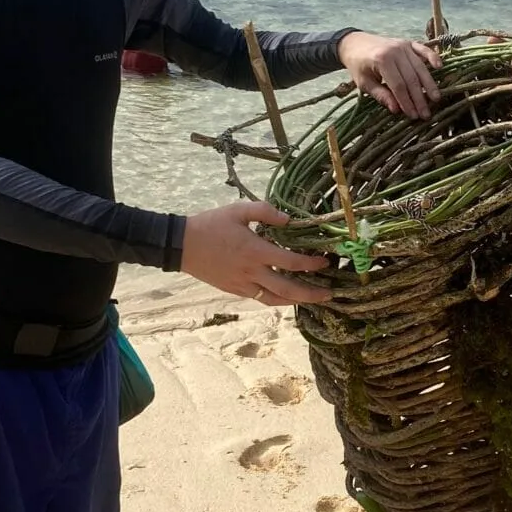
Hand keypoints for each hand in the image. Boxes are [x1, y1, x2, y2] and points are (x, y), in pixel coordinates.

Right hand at [179, 202, 330, 305]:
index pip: (291, 262)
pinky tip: (285, 295)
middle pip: (288, 290)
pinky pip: (260, 298)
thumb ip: (265, 211)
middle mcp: (252, 272)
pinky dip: (276, 298)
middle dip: (312, 294)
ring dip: (296, 301)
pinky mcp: (235, 290)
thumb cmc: (211, 224)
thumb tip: (289, 220)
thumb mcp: (238, 209)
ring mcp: (243, 285)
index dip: (312, 264)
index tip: (325, 262)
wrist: (182, 245)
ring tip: (312, 299)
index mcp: (255, 251)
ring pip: (275, 299)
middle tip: (329, 293)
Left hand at [337, 32, 441, 117]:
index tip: (413, 115)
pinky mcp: (408, 42)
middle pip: (411, 78)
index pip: (398, 85)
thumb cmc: (358, 65)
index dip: (407, 101)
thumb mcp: (364, 83)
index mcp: (382, 60)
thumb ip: (380, 95)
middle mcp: (395, 51)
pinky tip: (439, 67)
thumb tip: (396, 110)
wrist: (354, 43)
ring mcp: (403, 45)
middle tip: (426, 114)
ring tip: (436, 99)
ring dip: (429, 84)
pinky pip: (423, 49)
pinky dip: (432, 57)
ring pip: (420, 67)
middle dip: (419, 98)